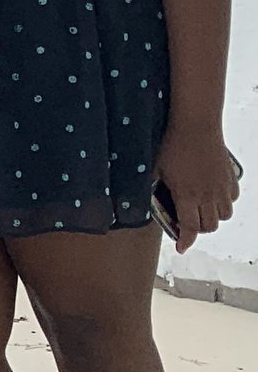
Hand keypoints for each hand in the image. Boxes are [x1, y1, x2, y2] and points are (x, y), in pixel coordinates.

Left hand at [153, 130, 238, 247]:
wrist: (196, 124)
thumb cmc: (172, 144)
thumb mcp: (155, 168)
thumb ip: (152, 186)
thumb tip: (139, 199)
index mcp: (187, 195)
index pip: (190, 228)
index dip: (185, 241)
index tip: (181, 247)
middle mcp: (208, 195)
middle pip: (209, 226)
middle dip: (197, 229)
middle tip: (186, 222)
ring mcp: (222, 186)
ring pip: (224, 215)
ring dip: (212, 217)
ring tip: (199, 209)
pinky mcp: (231, 177)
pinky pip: (232, 199)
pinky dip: (224, 202)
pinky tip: (212, 195)